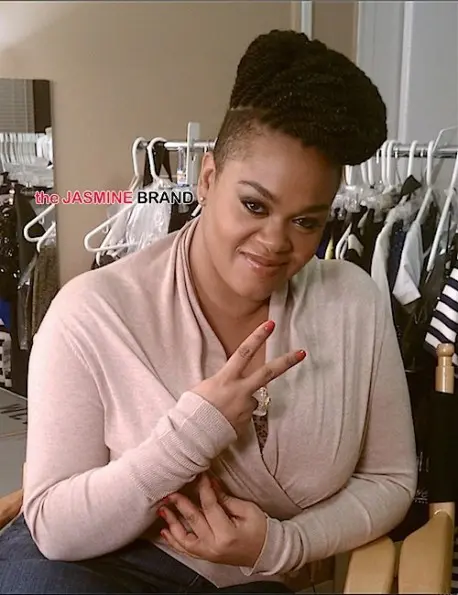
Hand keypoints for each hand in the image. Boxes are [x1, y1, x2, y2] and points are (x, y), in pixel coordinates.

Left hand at [158, 474, 266, 567]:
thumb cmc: (259, 529)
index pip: (209, 506)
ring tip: (163, 509)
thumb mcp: (247, 510)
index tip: (200, 475)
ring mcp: (208, 553)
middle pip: (193, 521)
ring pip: (183, 539)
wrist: (266, 552)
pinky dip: (174, 541)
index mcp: (226, 533)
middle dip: (180, 503)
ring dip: (172, 522)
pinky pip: (186, 550)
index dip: (204, 488)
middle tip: (171, 492)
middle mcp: (214, 546)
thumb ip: (226, 498)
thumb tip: (210, 484)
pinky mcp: (206, 556)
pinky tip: (166, 531)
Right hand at [191, 320, 305, 434]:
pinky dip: (236, 415)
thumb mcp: (203, 387)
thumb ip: (221, 381)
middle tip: (302, 353)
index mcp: (226, 378)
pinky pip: (244, 414)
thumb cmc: (192, 408)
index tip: (270, 324)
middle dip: (286, 362)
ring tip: (222, 411)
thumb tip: (228, 383)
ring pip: (252, 399)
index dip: (257, 337)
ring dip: (241, 402)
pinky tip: (224, 421)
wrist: (192, 436)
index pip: (244, 352)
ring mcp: (246, 407)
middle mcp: (240, 390)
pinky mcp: (246, 422)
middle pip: (268, 373)